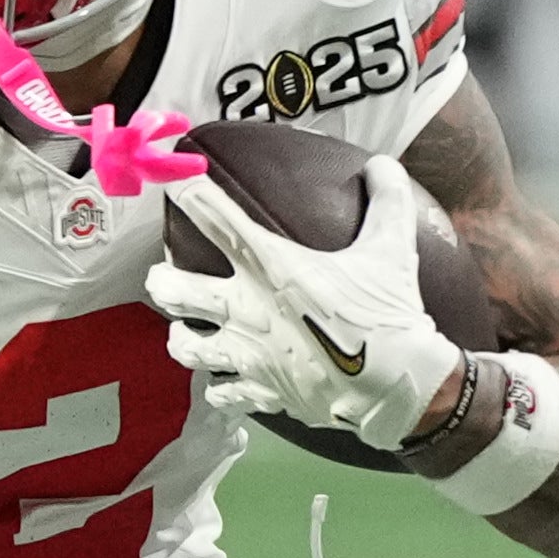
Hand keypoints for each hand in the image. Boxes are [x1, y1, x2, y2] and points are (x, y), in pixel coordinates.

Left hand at [146, 152, 467, 452]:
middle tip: (162, 275)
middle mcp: (248, 308)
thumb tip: (384, 164)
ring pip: (186, 347)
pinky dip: (219, 388)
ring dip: (181, 337)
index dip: (188, 193)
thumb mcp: (393, 247)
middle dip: (161, 281)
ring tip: (181, 331)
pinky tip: (221, 384)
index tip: (169, 179)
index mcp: (272, 265)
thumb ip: (388, 200)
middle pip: (175, 291)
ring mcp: (249, 354)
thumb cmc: (389, 313)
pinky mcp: (262, 391)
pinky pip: (221, 393)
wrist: (397, 385)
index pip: (217, 219)